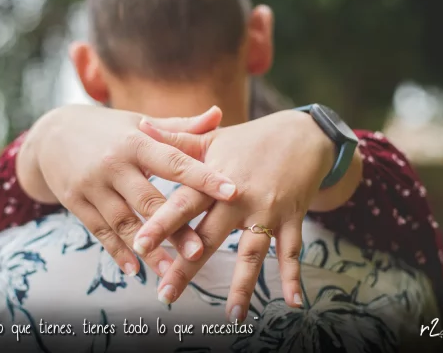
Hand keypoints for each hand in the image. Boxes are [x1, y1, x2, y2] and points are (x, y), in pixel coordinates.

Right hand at [18, 104, 237, 278]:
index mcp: (135, 141)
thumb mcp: (138, 122)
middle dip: (175, 227)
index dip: (203, 176)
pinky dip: (117, 252)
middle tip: (200, 250)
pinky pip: (100, 232)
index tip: (231, 191)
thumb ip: (180, 127)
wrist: (50, 134)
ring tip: (172, 272)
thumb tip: (219, 114)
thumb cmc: (107, 128)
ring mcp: (91, 186)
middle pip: (149, 200)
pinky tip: (135, 270)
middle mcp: (113, 164)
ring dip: (148, 249)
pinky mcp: (75, 203)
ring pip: (124, 222)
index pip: (174, 161)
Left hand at [137, 110, 334, 320]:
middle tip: (166, 293)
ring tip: (232, 315)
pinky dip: (293, 276)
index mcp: (215, 179)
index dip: (162, 224)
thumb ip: (176, 139)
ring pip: (252, 252)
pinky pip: (292, 251)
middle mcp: (240, 198)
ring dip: (243, 285)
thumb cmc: (250, 138)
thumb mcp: (213, 137)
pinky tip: (292, 302)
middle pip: (210, 236)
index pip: (184, 204)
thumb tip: (140, 125)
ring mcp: (267, 210)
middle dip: (187, 266)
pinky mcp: (291, 218)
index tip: (140, 245)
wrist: (302, 135)